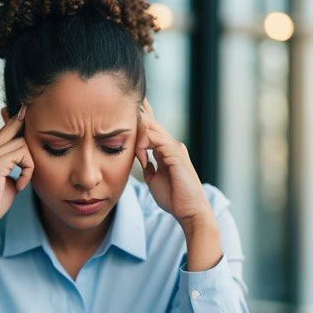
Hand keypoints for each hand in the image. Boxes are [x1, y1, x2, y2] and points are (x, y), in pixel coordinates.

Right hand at [0, 105, 34, 237]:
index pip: (8, 126)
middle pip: (16, 126)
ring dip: (30, 165)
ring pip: (24, 143)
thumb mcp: (7, 180)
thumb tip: (28, 161)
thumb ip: (15, 167)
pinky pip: (24, 156)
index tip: (29, 108)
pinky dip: (27, 172)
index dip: (20, 117)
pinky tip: (20, 186)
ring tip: (23, 181)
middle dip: (31, 134)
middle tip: (35, 153)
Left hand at [134, 98, 212, 229]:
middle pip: (151, 122)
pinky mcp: (176, 155)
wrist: (189, 210)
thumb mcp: (154, 179)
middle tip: (123, 101)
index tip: (129, 106)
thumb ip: (148, 166)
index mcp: (166, 150)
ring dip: (137, 132)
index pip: (152, 129)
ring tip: (126, 133)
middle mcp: (171, 145)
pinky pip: (156, 141)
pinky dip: (144, 145)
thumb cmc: (174, 197)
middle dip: (138, 112)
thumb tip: (141, 160)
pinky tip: (140, 155)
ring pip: (152, 129)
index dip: (142, 116)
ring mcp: (175, 149)